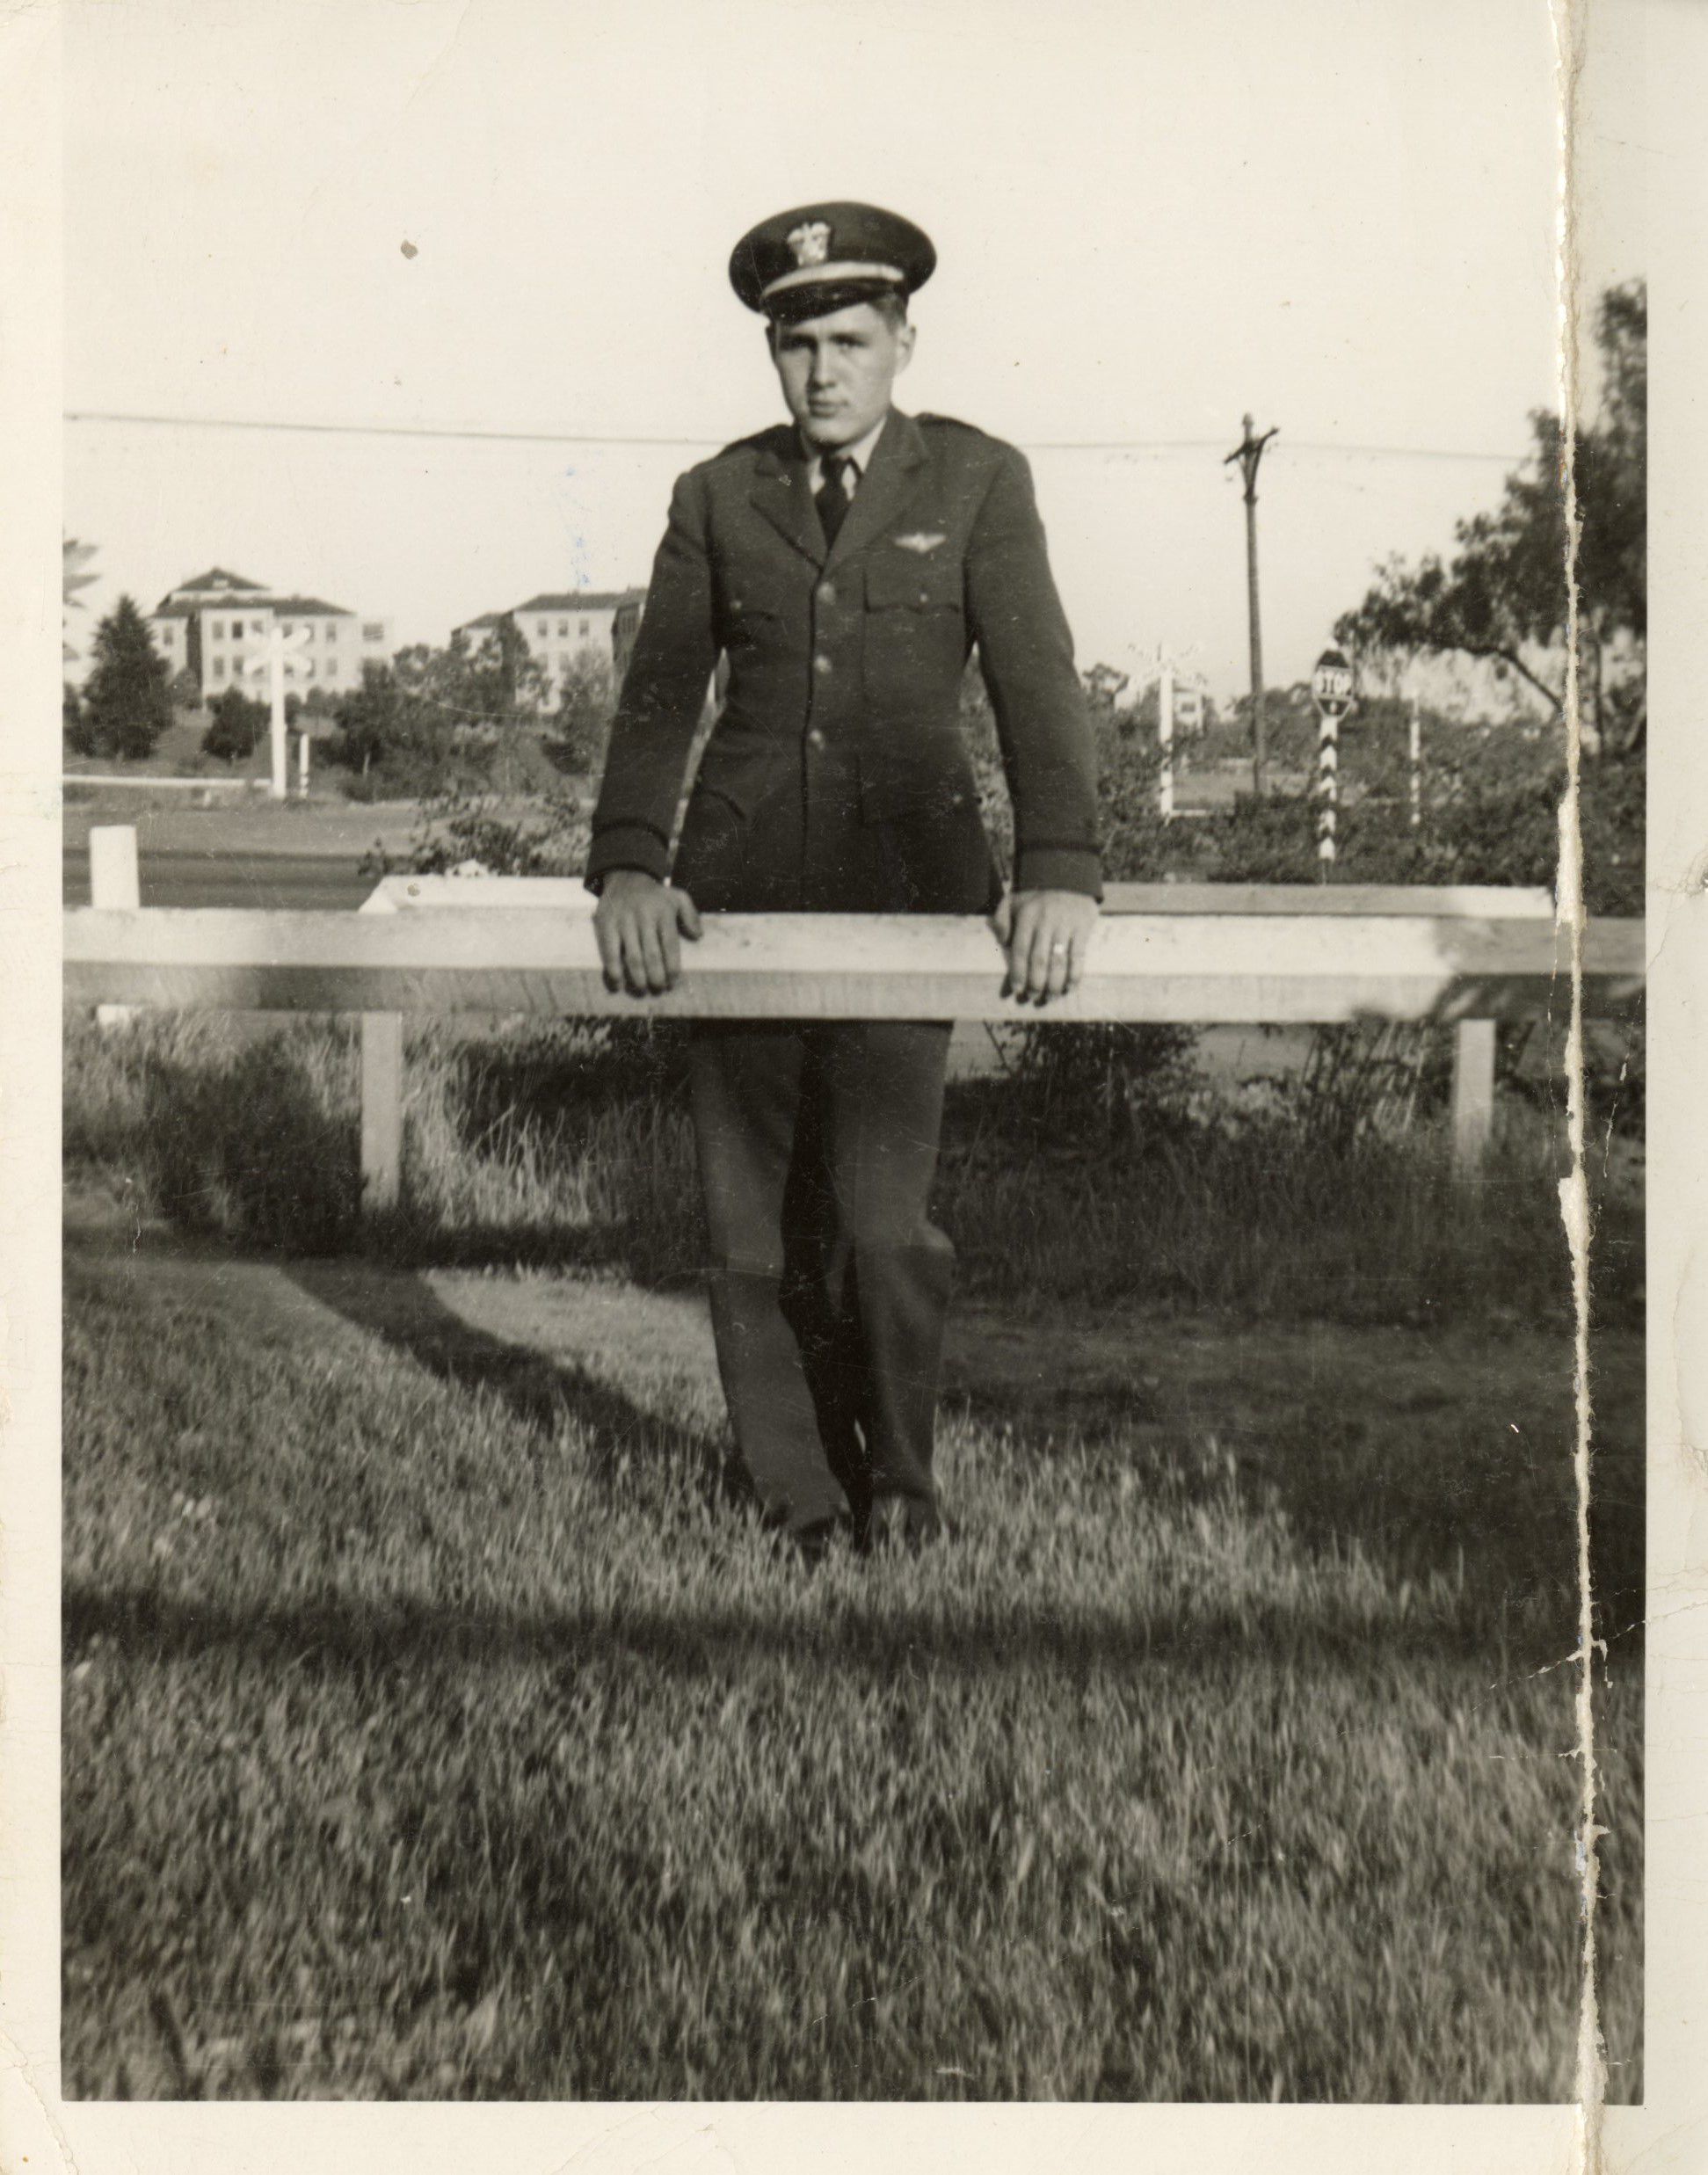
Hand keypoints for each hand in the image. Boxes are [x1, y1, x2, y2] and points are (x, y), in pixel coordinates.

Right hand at [593, 869, 702, 995]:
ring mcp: (624, 920)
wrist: (625, 877)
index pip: (670, 944)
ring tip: (642, 989)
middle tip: (659, 989)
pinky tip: (618, 983)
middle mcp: (644, 916)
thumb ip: (691, 915)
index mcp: (663, 912)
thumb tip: (698, 936)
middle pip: (651, 954)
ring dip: (637, 978)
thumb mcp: (677, 897)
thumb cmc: (655, 895)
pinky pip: (609, 951)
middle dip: (656, 977)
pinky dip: (614, 970)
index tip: (673, 982)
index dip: (672, 967)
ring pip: (632, 956)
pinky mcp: (606, 923)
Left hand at [990, 888, 1098, 1005]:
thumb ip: (1001, 919)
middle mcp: (1045, 922)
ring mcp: (1065, 926)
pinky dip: (1075, 974)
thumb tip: (1001, 941)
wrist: (1068, 875)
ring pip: (1059, 961)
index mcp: (1026, 917)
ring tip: (1050, 997)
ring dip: (1054, 984)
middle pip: (1039, 960)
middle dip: (1036, 983)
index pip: (1020, 951)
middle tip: (1033, 997)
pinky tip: (1069, 987)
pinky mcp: (1082, 928)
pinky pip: (1079, 956)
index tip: (1017, 990)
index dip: (1018, 973)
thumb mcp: (1012, 900)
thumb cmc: (1036, 895)